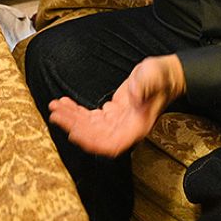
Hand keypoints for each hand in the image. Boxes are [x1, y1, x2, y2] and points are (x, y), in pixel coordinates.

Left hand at [48, 55, 185, 156]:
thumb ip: (145, 85)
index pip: (112, 144)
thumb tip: (134, 94)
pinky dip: (76, 111)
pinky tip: (65, 103)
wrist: (165, 75)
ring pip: (89, 128)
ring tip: (54, 106)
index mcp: (137, 126)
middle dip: (73, 127)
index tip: (73, 134)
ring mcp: (117, 123)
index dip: (91, 142)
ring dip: (70, 119)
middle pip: (95, 137)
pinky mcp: (111, 114)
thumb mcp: (154, 76)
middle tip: (55, 114)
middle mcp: (126, 129)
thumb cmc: (161, 76)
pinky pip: (90, 118)